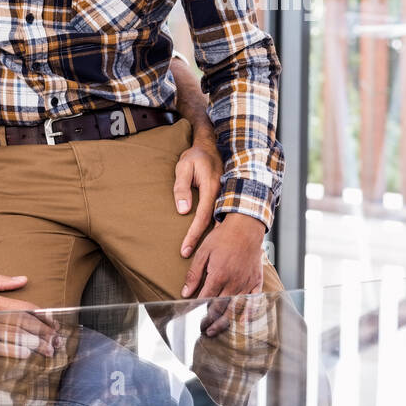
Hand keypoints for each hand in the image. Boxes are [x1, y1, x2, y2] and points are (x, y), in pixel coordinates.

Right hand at [0, 275, 61, 357]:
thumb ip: (0, 282)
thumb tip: (24, 279)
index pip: (22, 307)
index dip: (41, 315)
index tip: (54, 323)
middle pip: (20, 322)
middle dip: (42, 332)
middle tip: (57, 340)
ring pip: (9, 335)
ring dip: (31, 343)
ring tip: (46, 350)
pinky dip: (8, 350)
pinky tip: (24, 353)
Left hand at [173, 135, 222, 257]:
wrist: (210, 145)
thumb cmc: (195, 157)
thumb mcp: (183, 167)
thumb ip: (181, 187)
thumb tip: (182, 210)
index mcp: (212, 187)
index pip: (202, 217)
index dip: (193, 235)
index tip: (185, 250)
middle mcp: (221, 194)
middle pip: (213, 224)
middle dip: (204, 244)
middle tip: (192, 260)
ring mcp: (225, 196)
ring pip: (219, 222)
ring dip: (211, 240)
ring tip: (203, 259)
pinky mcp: (224, 198)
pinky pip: (220, 216)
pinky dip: (215, 230)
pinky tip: (211, 243)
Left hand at [181, 212, 265, 335]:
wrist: (246, 226)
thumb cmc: (223, 237)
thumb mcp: (203, 252)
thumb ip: (194, 273)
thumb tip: (185, 292)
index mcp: (218, 275)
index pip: (205, 299)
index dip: (196, 311)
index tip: (189, 318)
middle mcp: (233, 282)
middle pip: (220, 308)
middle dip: (209, 322)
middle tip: (202, 330)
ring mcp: (246, 282)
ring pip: (235, 308)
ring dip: (224, 322)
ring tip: (215, 330)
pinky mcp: (256, 280)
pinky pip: (254, 300)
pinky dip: (248, 312)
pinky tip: (242, 321)